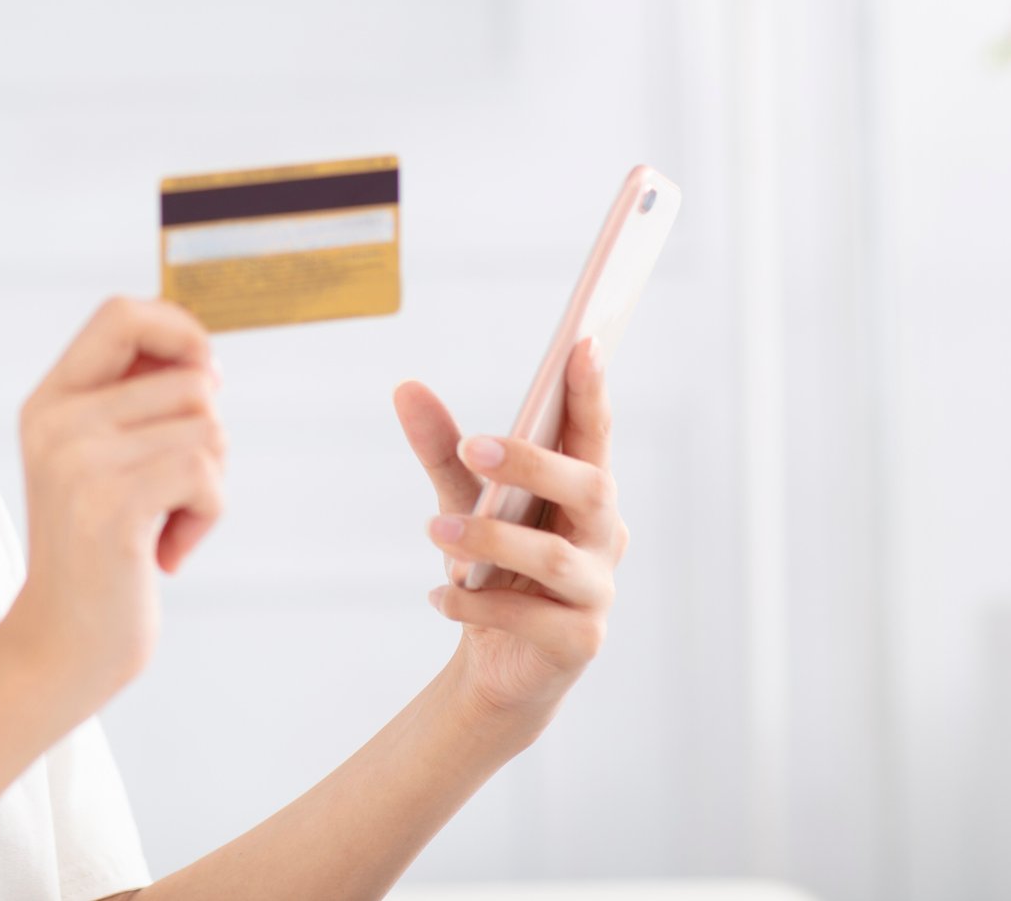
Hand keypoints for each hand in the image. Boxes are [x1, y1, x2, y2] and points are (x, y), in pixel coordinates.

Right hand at [0, 297, 227, 710]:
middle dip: (207, 436)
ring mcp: (80, 460)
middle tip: (173, 493)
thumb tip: (208, 359)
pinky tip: (168, 554)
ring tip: (163, 526)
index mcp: (51, 400)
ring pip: (208, 427)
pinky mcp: (112, 504)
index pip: (121, 312)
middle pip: (191, 378)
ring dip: (209, 485)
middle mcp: (57, 419)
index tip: (202, 378)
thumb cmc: (98, 556)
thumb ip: (135, 405)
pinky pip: (206, 474)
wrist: (58, 649)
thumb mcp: (100, 464)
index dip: (180, 330)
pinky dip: (206, 517)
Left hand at [392, 336, 627, 723]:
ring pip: (557, 557)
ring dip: (493, 539)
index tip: (583, 345)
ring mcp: (598, 592)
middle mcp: (605, 537)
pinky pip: (531, 618)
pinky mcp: (580, 642)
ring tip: (436, 529)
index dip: (594, 392)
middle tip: (472, 445)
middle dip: (531, 463)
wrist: (498, 666)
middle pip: (590, 487)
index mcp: (585, 493)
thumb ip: (443, 448)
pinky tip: (438, 596)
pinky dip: (477, 604)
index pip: (595, 435)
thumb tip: (406, 387)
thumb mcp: (464, 500)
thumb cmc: (494, 567)